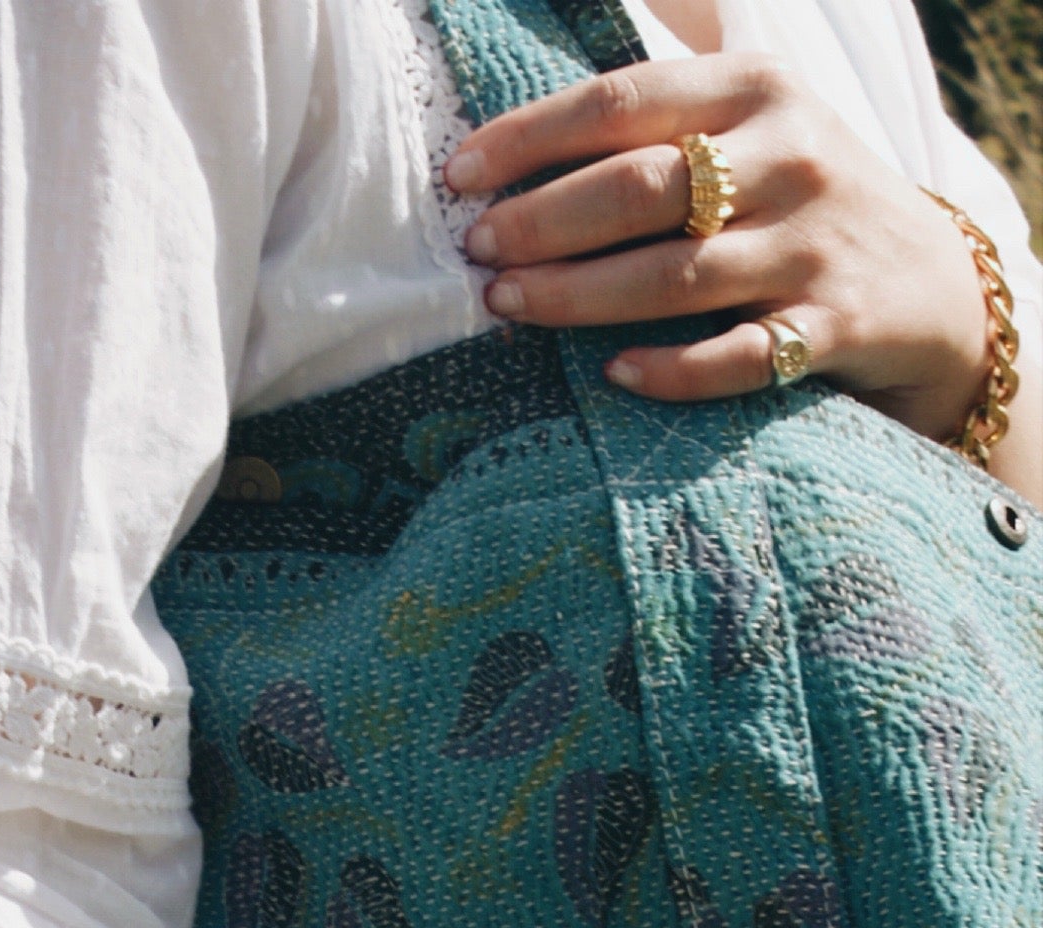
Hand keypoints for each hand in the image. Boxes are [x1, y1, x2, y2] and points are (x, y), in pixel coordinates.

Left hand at [447, 56, 995, 444]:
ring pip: (676, 275)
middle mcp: (788, 156)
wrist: (930, 283)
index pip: (623, 101)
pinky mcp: (832, 325)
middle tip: (477, 249)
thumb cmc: (798, 202)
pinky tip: (614, 375)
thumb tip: (513, 163)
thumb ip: (659, 133)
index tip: (459, 175)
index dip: (531, 138)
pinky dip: (674, 369)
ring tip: (506, 305)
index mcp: (755, 90)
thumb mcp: (750, 132)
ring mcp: (811, 243)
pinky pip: (740, 357)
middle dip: (544, 221)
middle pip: (641, 188)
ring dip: (579, 295)